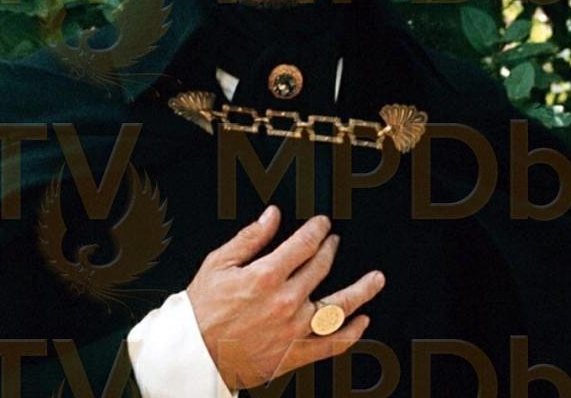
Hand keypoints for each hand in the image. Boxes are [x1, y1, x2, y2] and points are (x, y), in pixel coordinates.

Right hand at [185, 205, 385, 390]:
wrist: (194, 354)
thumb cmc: (201, 310)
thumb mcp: (218, 264)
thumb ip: (249, 238)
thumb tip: (272, 216)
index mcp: (266, 276)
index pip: (304, 245)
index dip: (317, 230)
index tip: (323, 224)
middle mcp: (286, 301)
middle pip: (322, 268)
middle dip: (330, 249)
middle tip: (334, 241)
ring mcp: (294, 329)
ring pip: (338, 307)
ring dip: (362, 290)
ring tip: (376, 279)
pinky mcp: (295, 354)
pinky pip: (332, 344)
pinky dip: (351, 333)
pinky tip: (362, 322)